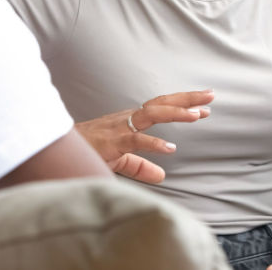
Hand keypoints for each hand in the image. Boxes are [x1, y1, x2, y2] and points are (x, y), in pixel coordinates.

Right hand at [75, 90, 212, 183]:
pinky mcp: (112, 141)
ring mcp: (120, 127)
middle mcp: (128, 118)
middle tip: (210, 96)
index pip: (160, 107)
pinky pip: (135, 140)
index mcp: (131, 120)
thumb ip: (140, 166)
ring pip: (152, 114)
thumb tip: (162, 175)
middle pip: (161, 103)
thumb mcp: (120, 161)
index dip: (182, 105)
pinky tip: (170, 147)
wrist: (60, 150)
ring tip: (197, 114)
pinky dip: (153, 142)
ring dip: (176, 113)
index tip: (204, 106)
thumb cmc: (89, 151)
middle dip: (187, 99)